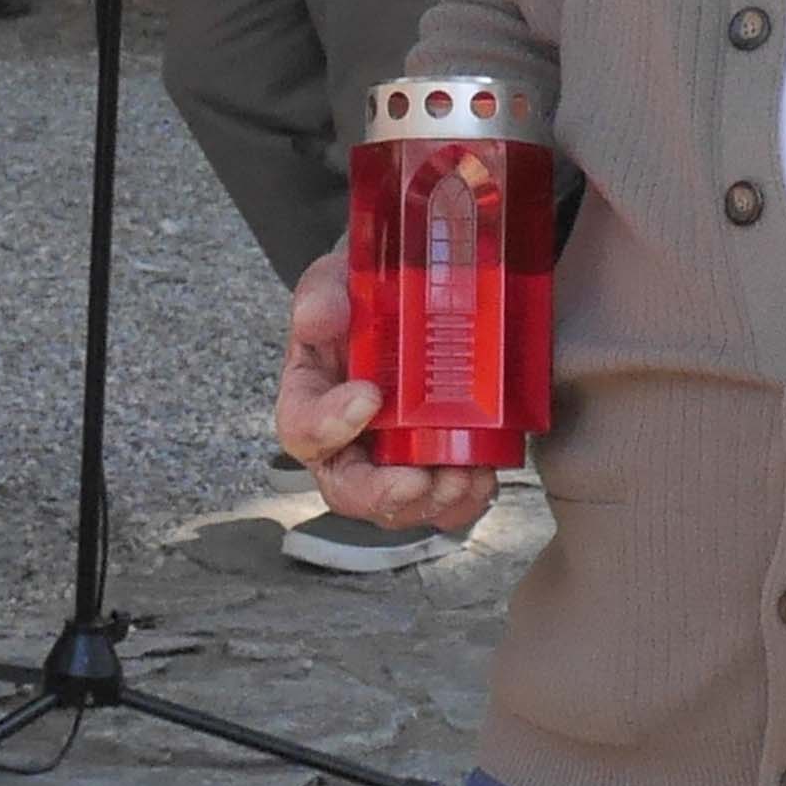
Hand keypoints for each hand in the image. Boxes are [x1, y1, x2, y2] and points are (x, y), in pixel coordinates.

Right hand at [276, 251, 494, 536]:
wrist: (412, 297)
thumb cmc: (365, 295)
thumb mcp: (337, 280)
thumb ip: (323, 294)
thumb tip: (321, 317)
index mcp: (311, 398)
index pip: (301, 428)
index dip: (328, 423)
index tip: (369, 396)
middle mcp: (344, 441)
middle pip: (347, 488)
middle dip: (383, 492)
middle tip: (419, 479)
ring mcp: (389, 460)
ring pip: (399, 505)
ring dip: (433, 501)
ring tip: (467, 478)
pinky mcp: (431, 465)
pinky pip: (443, 503)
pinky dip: (465, 500)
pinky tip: (484, 479)